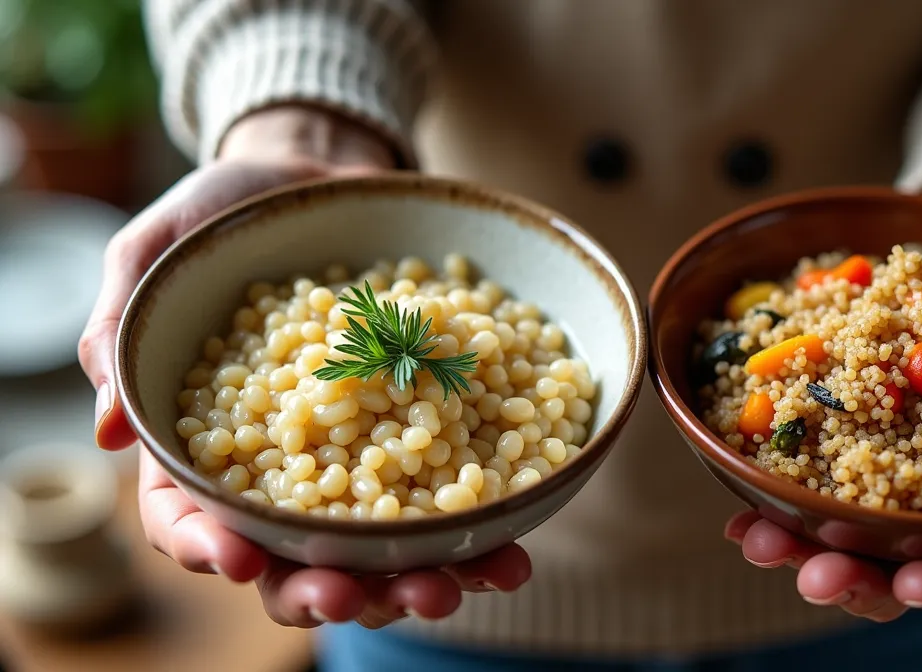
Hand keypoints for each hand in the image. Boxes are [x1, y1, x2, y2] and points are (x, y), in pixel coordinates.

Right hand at [78, 105, 532, 627]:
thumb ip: (122, 320)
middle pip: (289, 552)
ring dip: (407, 580)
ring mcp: (356, 454)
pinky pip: (448, 492)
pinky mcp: (421, 432)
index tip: (239, 559)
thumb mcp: (157, 246)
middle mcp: (282, 464)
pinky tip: (507, 551)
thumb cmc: (223, 212)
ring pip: (374, 544)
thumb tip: (107, 430)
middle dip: (320, 587)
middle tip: (350, 598)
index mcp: (205, 438)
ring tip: (445, 591)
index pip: (188, 512)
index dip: (207, 544)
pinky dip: (477, 530)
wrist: (319, 177)